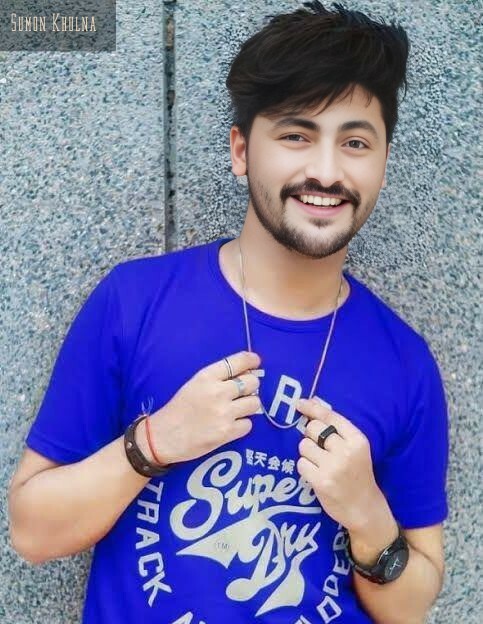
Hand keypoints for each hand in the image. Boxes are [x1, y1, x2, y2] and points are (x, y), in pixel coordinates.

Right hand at [148, 351, 261, 463]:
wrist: (163, 437)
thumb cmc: (178, 409)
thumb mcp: (194, 384)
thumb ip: (217, 378)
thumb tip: (246, 373)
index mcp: (207, 376)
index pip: (238, 361)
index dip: (251, 360)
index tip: (255, 361)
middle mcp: (218, 392)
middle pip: (252, 382)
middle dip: (251, 386)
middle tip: (242, 392)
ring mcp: (224, 413)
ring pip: (255, 403)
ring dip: (249, 406)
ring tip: (237, 410)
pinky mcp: (227, 432)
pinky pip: (248, 424)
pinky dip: (242, 424)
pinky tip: (231, 424)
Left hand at [296, 397, 392, 538]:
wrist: (365, 509)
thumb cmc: (358, 475)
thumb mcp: (356, 450)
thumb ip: (337, 431)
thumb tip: (312, 405)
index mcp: (358, 440)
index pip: (330, 417)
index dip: (313, 408)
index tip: (299, 403)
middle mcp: (346, 451)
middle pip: (313, 429)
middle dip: (310, 435)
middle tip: (318, 447)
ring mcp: (333, 467)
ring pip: (304, 446)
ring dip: (307, 453)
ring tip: (319, 463)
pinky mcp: (321, 481)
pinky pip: (301, 464)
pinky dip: (305, 468)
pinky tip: (315, 474)